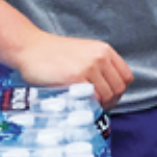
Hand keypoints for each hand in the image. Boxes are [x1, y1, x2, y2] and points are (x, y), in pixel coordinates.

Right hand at [10, 32, 132, 108]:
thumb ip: (98, 66)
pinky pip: (91, 97)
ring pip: (107, 95)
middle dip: (111, 102)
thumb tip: (109, 91)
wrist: (30, 48)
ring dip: (99, 105)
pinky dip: (88, 105)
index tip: (110, 98)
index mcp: (104, 50)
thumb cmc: (53, 54)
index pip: (126, 76)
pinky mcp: (75, 77)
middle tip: (99, 108)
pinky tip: (79, 105)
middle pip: (118, 88)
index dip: (120, 91)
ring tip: (88, 107)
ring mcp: (89, 67)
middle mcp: (100, 57)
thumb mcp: (84, 52)